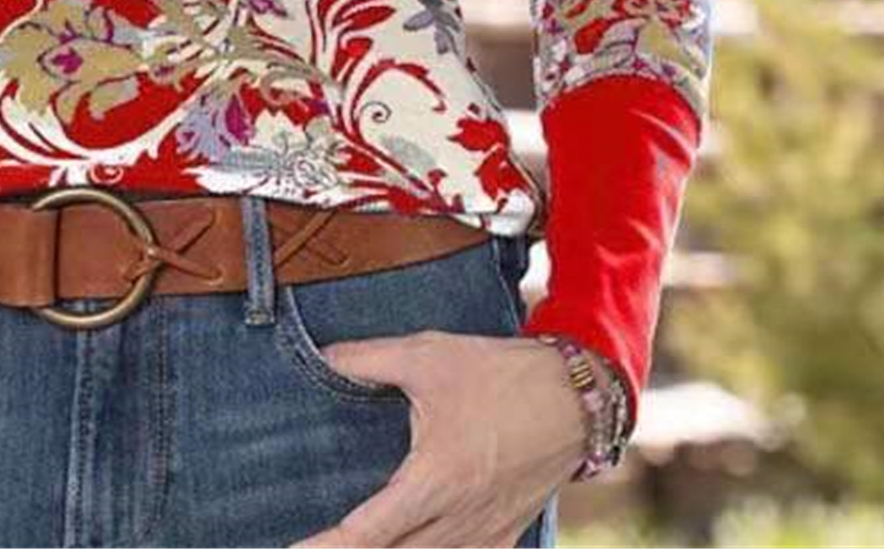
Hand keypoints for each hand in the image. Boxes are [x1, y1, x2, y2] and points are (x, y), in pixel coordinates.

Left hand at [287, 331, 585, 548]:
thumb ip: (368, 359)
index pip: (364, 535)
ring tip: (350, 547)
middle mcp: (459, 521)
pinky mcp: (503, 538)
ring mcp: (484, 536)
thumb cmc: (500, 375)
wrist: (575, 398)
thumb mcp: (427, 355)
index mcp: (434, 482)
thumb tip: (321, 357)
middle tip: (308, 548)